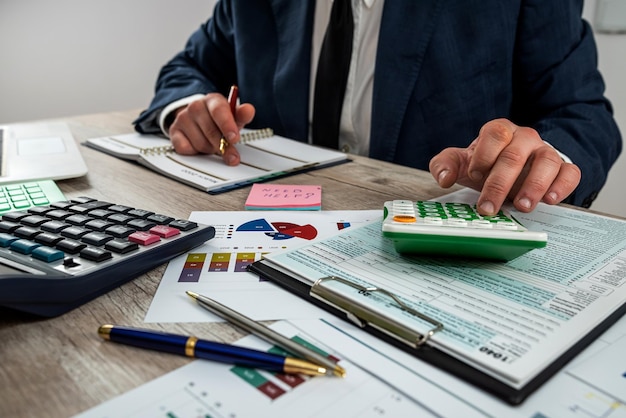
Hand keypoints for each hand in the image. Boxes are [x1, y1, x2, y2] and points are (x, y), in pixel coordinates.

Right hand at [167, 93, 255, 165]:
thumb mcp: (233, 116)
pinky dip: (195, 152)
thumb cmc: (218, 119)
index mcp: (213, 100)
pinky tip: (199, 145)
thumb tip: (249, 110)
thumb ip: (242, 115)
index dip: (227, 125)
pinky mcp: (174, 132)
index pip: (219, 111)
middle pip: (211, 131)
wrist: (197, 118)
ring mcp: (183, 118)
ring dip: (210, 149)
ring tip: (213, 144)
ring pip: (201, 143)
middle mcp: (196, 106)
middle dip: (224, 147)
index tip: (234, 138)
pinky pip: (186, 149)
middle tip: (232, 155)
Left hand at [429, 118, 580, 214]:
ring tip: (522, 206)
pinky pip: (570, 173)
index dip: (484, 155)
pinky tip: (550, 200)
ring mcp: (545, 152)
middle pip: (514, 155)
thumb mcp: (463, 163)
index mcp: (500, 131)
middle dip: (499, 184)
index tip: (474, 177)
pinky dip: (562, 186)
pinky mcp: (563, 168)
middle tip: (488, 208)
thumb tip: (444, 178)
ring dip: (534, 186)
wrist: (514, 168)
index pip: (495, 134)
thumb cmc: (487, 164)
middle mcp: (525, 138)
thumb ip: (446, 165)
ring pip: (546, 162)